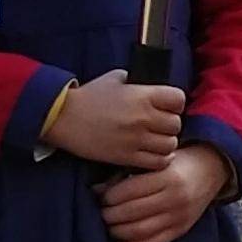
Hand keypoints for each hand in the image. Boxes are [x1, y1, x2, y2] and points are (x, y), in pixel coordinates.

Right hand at [54, 70, 185, 168]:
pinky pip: (157, 162)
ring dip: (165, 143)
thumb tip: (154, 88)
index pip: (179, 99)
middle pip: (176, 124)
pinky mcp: (126, 156)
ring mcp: (135, 138)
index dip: (175, 104)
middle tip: (159, 125)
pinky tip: (151, 153)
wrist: (62, 117)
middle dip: (169, 124)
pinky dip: (158, 159)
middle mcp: (143, 117)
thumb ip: (139, 83)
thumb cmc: (89, 96)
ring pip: (170, 145)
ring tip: (155, 140)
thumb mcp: (117, 79)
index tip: (167, 107)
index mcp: (143, 95)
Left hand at [100, 151, 223, 241]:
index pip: (128, 192)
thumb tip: (96, 190)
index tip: (100, 196)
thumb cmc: (179, 162)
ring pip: (140, 231)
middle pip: (131, 213)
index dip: (108, 196)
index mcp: (168, 177)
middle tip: (101, 212)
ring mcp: (179, 216)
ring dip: (117, 232)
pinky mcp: (182, 229)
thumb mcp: (157, 161)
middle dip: (109, 215)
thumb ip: (128, 173)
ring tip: (110, 225)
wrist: (212, 169)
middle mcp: (175, 198)